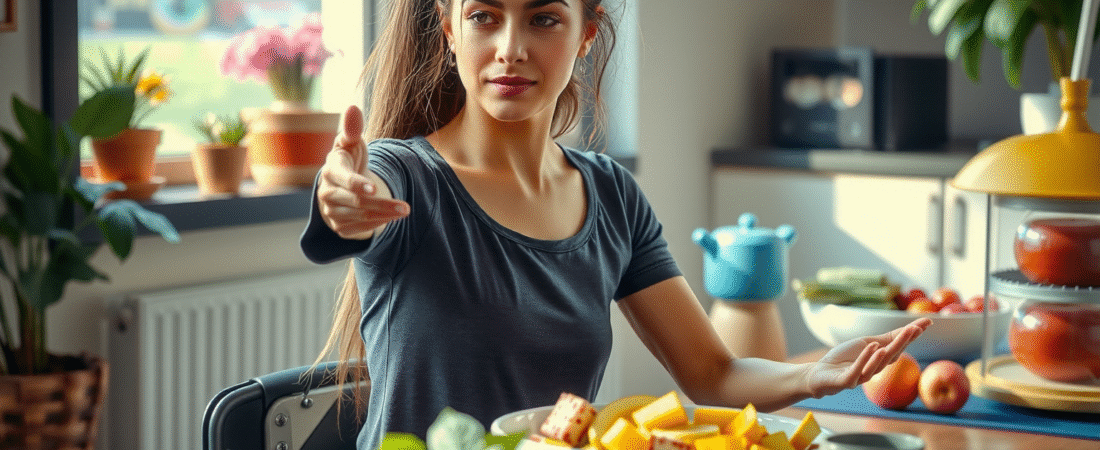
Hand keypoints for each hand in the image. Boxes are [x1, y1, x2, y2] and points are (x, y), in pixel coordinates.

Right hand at [317, 105, 409, 239]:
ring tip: (404, 211)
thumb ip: (353, 128)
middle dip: (383, 205)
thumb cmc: (349, 160)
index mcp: (331, 170)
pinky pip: (360, 229)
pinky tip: (392, 217)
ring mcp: (331, 212)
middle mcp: (326, 193)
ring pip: (361, 217)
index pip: (343, 179)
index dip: (357, 184)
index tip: (374, 188)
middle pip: (357, 202)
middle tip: (406, 208)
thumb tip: (353, 107)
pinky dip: (378, 224)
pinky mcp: (339, 227)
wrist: (340, 187)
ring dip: (385, 215)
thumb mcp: (350, 143)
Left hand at [804, 317, 931, 397]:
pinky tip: (871, 348)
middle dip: (902, 342)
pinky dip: (864, 360)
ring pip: (876, 366)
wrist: (820, 373)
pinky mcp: (846, 381)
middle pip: (891, 356)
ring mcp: (860, 377)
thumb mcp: (866, 343)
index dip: (911, 335)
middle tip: (914, 328)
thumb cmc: (845, 358)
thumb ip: (886, 339)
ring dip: (884, 354)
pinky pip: (856, 372)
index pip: (898, 346)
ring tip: (892, 341)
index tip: (927, 322)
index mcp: (879, 359)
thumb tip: (910, 328)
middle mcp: (873, 369)